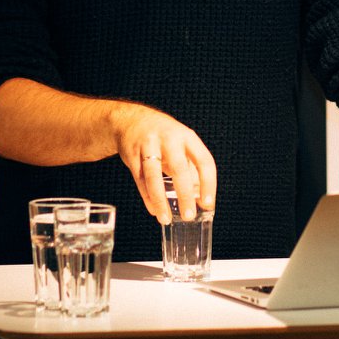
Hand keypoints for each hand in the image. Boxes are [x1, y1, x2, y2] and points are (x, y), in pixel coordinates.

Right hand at [109, 103, 215, 222]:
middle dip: (184, 194)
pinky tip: (154, 210)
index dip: (208, 183)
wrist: (131, 120)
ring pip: (153, 176)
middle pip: (178, 168)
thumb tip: (202, 198)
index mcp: (187, 137)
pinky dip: (147, 197)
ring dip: (160, 200)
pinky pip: (140, 180)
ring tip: (166, 219)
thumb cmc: (163, 137)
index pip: (204, 161)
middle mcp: (169, 139)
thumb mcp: (182, 144)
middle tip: (188, 215)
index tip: (207, 203)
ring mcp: (148, 145)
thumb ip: (191, 168)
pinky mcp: (132, 155)